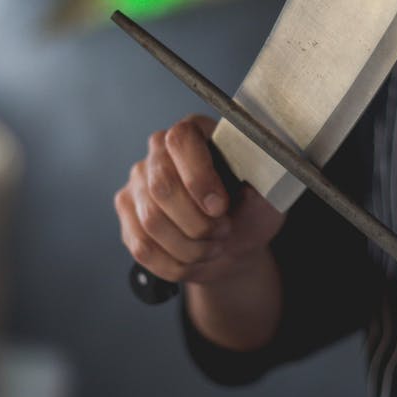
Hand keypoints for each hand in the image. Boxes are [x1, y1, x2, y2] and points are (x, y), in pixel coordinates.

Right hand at [114, 115, 284, 284]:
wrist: (233, 245)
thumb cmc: (250, 213)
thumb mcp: (269, 200)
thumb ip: (265, 186)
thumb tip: (255, 177)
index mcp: (197, 132)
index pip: (181, 140)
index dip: (198, 177)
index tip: (220, 208)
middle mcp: (159, 151)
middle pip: (161, 185)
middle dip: (197, 222)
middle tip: (223, 232)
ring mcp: (138, 182)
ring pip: (151, 221)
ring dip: (189, 247)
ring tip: (213, 246)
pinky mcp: (128, 213)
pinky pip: (142, 247)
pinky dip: (174, 263)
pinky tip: (193, 260)